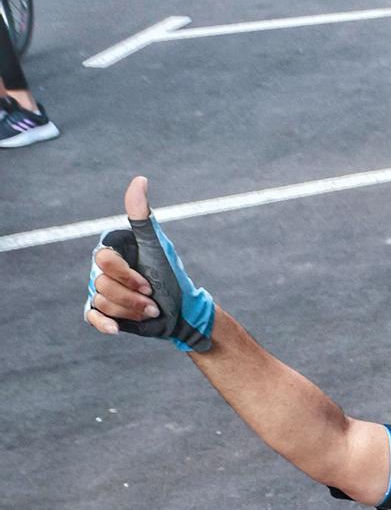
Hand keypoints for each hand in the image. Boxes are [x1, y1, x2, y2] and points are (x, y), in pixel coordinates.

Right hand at [84, 175, 214, 352]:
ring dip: (131, 312)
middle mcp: (103, 268)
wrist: (181, 312)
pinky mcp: (103, 311)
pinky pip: (91, 316)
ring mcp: (101, 289)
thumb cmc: (170, 276)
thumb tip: (140, 180)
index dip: (127, 276)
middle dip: (131, 297)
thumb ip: (142, 217)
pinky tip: (116, 329)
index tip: (149, 283)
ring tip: (150, 310)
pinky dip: (104, 323)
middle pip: (101, 284)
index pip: (104, 261)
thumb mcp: (157, 246)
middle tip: (152, 299)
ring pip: (101, 301)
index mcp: (113, 249)